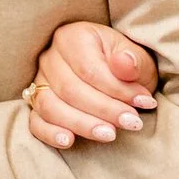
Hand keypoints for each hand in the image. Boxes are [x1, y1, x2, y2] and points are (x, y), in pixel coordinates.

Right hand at [25, 22, 159, 149]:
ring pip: (51, 106)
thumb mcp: (138, 59)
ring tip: (109, 135)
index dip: (117, 90)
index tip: (142, 103)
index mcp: (74, 37)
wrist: (115, 75)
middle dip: (104, 110)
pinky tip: (69, 141)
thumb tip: (125, 63)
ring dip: (81, 124)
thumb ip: (133, 62)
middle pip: (70, 89)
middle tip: (131, 123)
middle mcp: (50, 57)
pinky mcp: (35, 105)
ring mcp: (39, 82)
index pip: (90, 69)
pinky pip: (36, 121)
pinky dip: (50, 133)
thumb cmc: (126, 66)